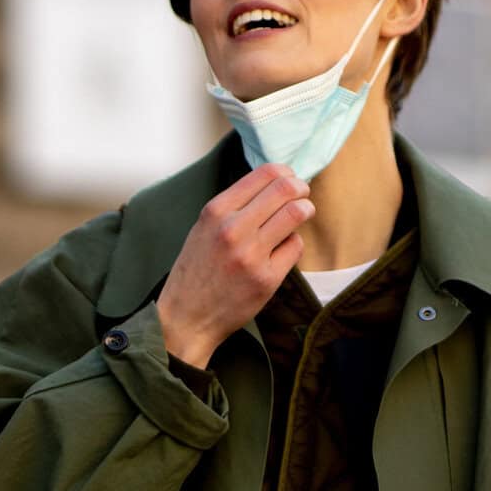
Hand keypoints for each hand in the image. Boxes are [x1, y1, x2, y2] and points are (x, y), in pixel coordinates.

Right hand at [156, 162, 312, 368]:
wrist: (186, 317)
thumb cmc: (196, 271)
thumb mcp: (203, 228)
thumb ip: (233, 206)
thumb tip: (274, 183)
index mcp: (216, 211)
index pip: (265, 174)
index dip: (285, 173)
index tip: (290, 179)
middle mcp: (233, 229)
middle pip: (286, 189)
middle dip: (300, 189)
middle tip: (303, 195)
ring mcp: (251, 254)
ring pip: (296, 214)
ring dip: (305, 210)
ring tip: (303, 213)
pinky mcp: (267, 278)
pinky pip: (295, 246)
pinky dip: (293, 243)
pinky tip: (282, 249)